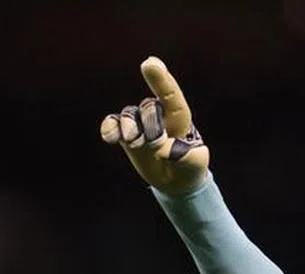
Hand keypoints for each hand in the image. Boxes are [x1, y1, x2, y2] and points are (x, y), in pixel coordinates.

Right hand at [100, 56, 209, 194]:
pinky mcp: (125, 133)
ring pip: (129, 115)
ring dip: (130, 128)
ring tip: (135, 143)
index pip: (171, 96)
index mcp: (179, 118)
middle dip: (151, 126)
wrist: (175, 180)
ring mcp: (140, 123)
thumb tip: (161, 149)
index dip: (161, 80)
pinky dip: (109, 127)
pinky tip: (110, 137)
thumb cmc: (189, 167)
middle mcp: (158, 115)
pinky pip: (112, 123)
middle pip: (149, 108)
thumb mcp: (195, 163)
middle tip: (157, 145)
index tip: (150, 63)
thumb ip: (183, 155)